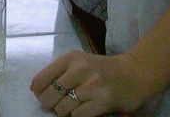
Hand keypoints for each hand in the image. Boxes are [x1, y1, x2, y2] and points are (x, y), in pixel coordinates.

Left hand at [30, 49, 144, 115]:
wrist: (134, 74)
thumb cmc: (102, 70)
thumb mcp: (80, 63)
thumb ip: (59, 73)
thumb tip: (35, 89)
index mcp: (71, 57)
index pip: (40, 81)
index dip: (40, 93)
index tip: (49, 94)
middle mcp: (80, 68)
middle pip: (49, 98)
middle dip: (53, 105)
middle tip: (66, 101)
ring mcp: (92, 85)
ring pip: (62, 109)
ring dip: (68, 111)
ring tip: (81, 103)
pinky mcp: (102, 100)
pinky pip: (78, 116)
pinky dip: (81, 115)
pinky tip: (90, 107)